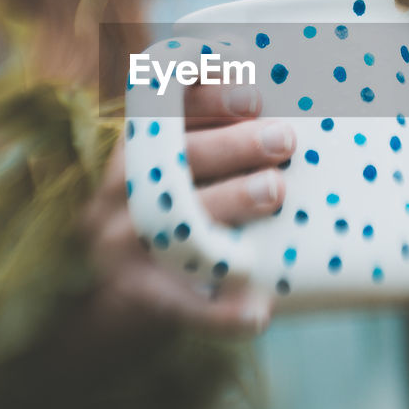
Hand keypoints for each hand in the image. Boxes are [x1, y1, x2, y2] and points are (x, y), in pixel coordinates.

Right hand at [75, 83, 290, 338]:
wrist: (130, 289)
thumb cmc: (181, 208)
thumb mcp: (184, 166)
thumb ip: (219, 138)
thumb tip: (288, 114)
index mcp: (135, 148)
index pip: (164, 107)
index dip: (208, 95)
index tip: (254, 95)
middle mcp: (120, 191)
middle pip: (176, 158)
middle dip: (234, 144)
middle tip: (284, 139)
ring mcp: (121, 244)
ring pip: (175, 218)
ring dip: (228, 199)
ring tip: (275, 191)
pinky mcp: (138, 293)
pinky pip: (181, 305)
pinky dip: (220, 313)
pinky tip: (258, 313)